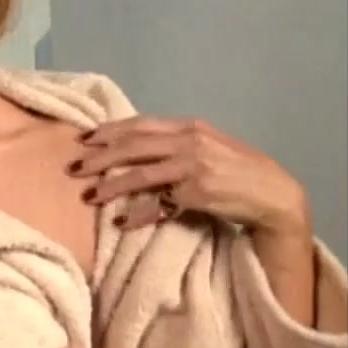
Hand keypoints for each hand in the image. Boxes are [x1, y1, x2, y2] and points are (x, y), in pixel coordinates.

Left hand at [69, 116, 311, 240]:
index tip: (83, 139)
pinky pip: (160, 205)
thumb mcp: (207, 147)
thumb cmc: (237, 170)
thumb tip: (134, 149)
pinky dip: (139, 215)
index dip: (109, 131)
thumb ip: (174, 145)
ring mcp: (192, 167)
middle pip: (133, 146)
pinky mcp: (197, 194)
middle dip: (99, 158)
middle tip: (74, 169)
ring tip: (90, 196)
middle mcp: (189, 143)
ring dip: (111, 186)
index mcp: (189, 127)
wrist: (273, 193)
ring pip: (140, 174)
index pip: (140, 125)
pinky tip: (123, 222)